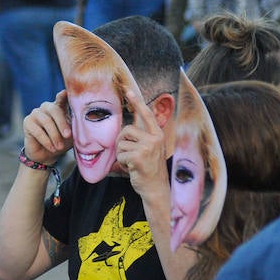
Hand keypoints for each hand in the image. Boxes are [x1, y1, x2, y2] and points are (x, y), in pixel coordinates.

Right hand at [21, 90, 71, 165]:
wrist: (46, 154)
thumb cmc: (61, 141)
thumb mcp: (70, 133)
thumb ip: (73, 124)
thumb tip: (81, 120)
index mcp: (58, 107)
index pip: (61, 98)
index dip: (63, 95)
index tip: (65, 93)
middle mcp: (46, 107)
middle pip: (54, 110)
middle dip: (62, 124)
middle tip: (68, 136)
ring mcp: (35, 113)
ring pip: (46, 121)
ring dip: (55, 136)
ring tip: (59, 147)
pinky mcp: (27, 122)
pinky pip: (37, 131)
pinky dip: (46, 141)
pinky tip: (51, 148)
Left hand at [115, 84, 166, 199]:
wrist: (155, 188)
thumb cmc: (149, 169)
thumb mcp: (150, 150)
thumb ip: (142, 138)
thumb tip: (127, 129)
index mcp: (158, 135)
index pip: (146, 115)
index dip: (137, 102)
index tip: (128, 91)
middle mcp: (155, 138)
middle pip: (126, 130)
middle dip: (121, 142)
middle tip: (127, 154)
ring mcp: (148, 147)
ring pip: (121, 143)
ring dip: (121, 154)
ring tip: (131, 162)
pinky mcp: (138, 156)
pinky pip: (120, 155)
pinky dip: (122, 163)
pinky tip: (131, 168)